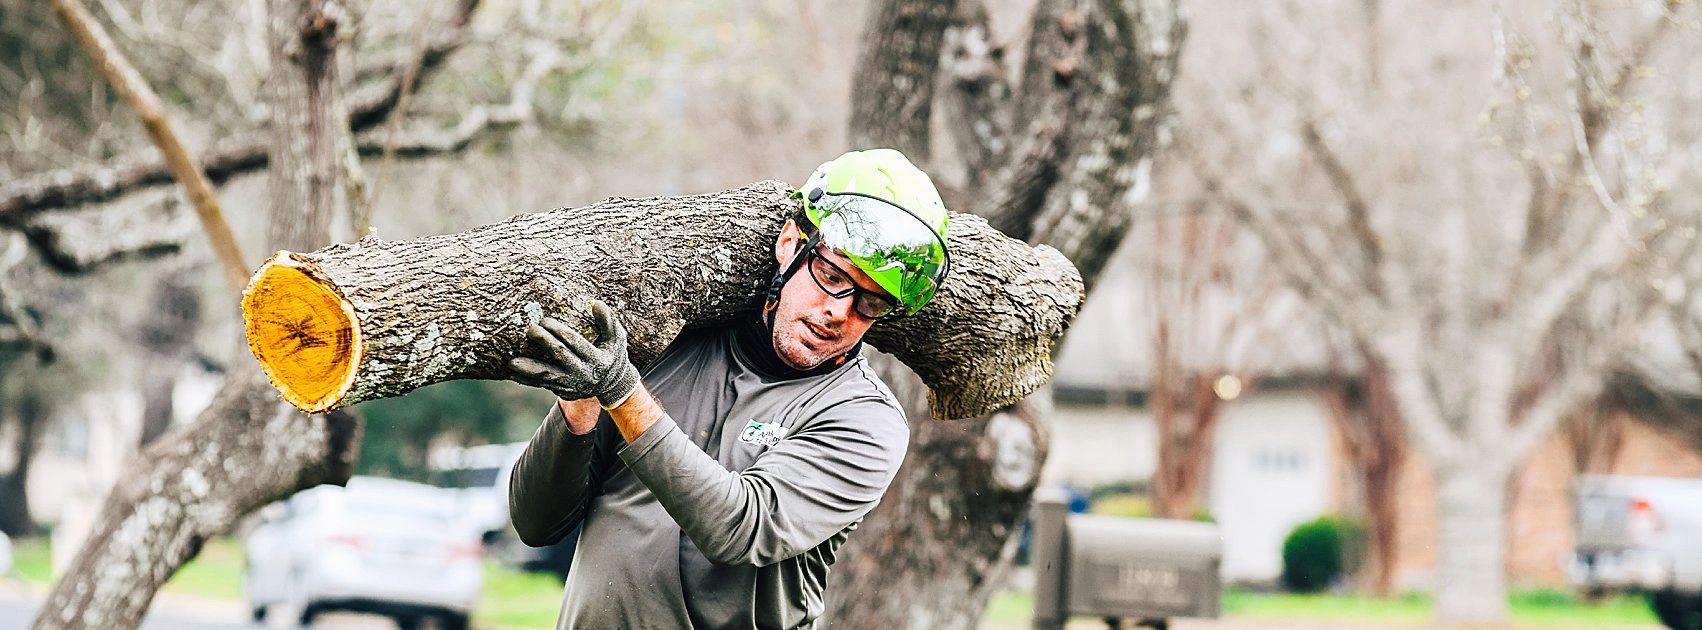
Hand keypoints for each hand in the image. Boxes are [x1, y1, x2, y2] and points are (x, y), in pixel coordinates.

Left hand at [509, 299, 641, 408]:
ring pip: (546, 375)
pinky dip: (527, 379)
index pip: (575, 343)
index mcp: (596, 359)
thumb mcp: (616, 338)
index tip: (546, 320)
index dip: (560, 332)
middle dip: (544, 342)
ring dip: (529, 368)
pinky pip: (541, 384)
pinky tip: (513, 373)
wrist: (611, 384)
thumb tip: (596, 304)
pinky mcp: (561, 390)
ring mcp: (571, 384)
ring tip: (512, 362)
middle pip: (560, 356)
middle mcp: (583, 373)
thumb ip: (608, 322)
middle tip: (530, 329)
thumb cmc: (611, 354)